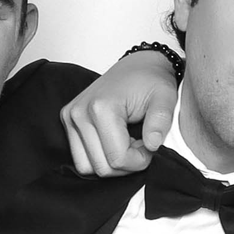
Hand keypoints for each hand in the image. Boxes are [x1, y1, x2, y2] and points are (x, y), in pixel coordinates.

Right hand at [59, 50, 179, 175]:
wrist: (138, 66)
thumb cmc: (151, 81)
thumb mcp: (165, 98)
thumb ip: (161, 121)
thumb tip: (153, 145)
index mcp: (101, 107)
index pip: (117, 159)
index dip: (139, 161)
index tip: (150, 145)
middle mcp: (79, 113)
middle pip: (101, 167)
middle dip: (126, 164)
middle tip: (140, 144)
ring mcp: (70, 117)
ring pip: (87, 167)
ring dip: (111, 162)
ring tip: (127, 142)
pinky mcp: (68, 121)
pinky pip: (81, 158)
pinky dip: (100, 157)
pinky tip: (115, 141)